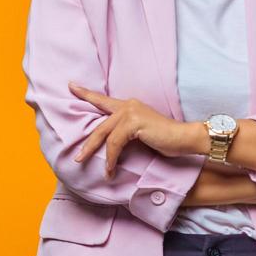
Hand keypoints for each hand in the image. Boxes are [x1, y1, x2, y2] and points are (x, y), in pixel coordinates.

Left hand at [69, 82, 196, 177]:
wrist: (184, 138)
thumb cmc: (166, 139)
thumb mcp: (141, 133)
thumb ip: (125, 133)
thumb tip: (109, 145)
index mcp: (129, 106)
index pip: (104, 100)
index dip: (86, 94)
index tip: (71, 86)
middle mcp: (128, 106)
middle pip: (100, 124)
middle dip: (87, 142)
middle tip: (76, 156)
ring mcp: (131, 113)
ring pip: (104, 134)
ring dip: (95, 153)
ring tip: (89, 166)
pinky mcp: (134, 123)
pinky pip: (115, 143)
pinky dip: (111, 158)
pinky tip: (110, 169)